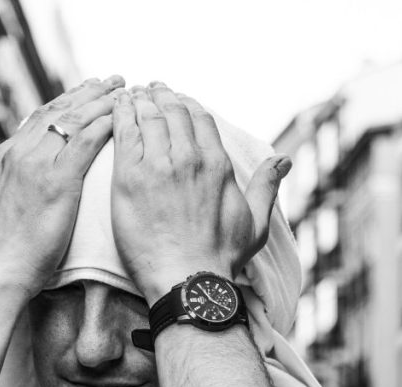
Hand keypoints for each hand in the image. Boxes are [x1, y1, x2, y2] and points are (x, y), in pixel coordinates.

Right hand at [0, 76, 123, 297]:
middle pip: (58, 112)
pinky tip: (120, 116)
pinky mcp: (57, 182)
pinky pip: (85, 142)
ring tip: (122, 90)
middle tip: (109, 81)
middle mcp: (18, 154)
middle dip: (86, 93)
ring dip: (101, 101)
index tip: (82, 94)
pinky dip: (104, 125)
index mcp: (4, 160)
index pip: (37, 120)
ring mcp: (36, 165)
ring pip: (73, 120)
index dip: (63, 104)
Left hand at [110, 83, 290, 301]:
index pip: (200, 117)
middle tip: (149, 89)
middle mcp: (189, 158)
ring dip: (139, 100)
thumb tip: (283, 159)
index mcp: (217, 164)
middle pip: (172, 110)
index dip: (186, 104)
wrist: (188, 281)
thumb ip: (267, 186)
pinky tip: (117, 108)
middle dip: (160, 95)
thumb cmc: (221, 259)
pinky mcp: (129, 178)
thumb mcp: (256, 223)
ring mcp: (158, 165)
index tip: (176, 99)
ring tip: (130, 95)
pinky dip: (121, 114)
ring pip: (147, 116)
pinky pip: (124, 132)